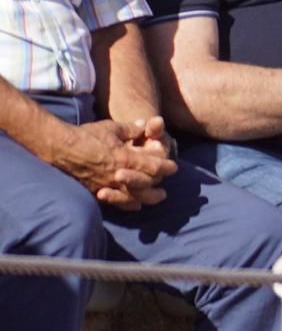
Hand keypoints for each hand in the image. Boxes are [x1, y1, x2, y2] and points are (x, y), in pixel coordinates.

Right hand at [52, 118, 176, 210]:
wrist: (58, 147)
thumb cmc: (86, 135)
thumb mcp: (112, 128)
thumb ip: (132, 129)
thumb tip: (147, 126)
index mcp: (125, 158)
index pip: (154, 167)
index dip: (166, 167)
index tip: (173, 167)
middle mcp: (118, 175)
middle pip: (147, 184)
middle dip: (159, 183)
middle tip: (167, 184)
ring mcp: (105, 185)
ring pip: (133, 197)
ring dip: (147, 197)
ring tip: (158, 197)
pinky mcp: (94, 191)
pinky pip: (115, 202)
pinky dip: (128, 204)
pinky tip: (135, 205)